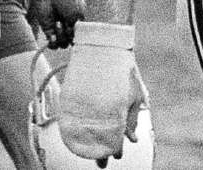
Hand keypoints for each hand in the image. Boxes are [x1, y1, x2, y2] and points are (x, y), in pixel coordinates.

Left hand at [27, 0, 85, 49]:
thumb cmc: (66, 0)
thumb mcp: (79, 13)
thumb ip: (80, 28)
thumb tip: (76, 41)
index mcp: (80, 22)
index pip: (83, 37)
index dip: (81, 39)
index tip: (79, 36)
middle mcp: (70, 28)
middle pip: (73, 42)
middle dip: (71, 36)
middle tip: (67, 25)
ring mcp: (59, 30)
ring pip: (63, 45)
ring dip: (61, 38)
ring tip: (58, 24)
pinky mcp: (48, 31)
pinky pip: (52, 45)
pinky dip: (53, 43)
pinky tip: (52, 36)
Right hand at [59, 22, 147, 162]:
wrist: (103, 45)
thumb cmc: (123, 70)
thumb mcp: (134, 95)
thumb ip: (132, 119)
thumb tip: (132, 139)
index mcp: (116, 114)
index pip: (113, 143)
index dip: (113, 152)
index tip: (113, 156)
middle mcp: (97, 114)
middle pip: (96, 143)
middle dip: (99, 153)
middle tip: (101, 163)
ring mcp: (82, 106)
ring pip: (80, 134)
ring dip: (85, 143)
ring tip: (87, 151)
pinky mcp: (70, 97)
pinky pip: (69, 120)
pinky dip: (72, 129)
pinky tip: (76, 134)